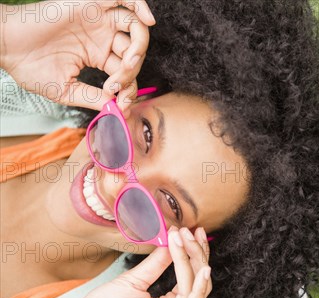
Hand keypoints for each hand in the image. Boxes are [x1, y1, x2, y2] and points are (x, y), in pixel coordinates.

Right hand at [0, 1, 155, 111]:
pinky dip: (140, 6)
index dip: (129, 89)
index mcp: (98, 56)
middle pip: (135, 52)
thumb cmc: (29, 66)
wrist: (5, 46)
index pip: (127, 73)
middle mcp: (103, 38)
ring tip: (126, 63)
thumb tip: (120, 109)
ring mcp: (99, 21)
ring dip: (139, 48)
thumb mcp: (67, 90)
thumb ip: (94, 98)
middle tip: (116, 85)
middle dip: (131, 73)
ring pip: (136, 28)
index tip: (121, 103)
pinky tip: (148, 21)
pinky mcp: (93, 5)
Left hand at [67, 226, 211, 297]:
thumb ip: (156, 264)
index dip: (193, 254)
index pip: (190, 279)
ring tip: (191, 243)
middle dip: (198, 256)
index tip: (191, 231)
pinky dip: (197, 288)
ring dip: (196, 265)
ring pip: (196, 293)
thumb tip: (172, 240)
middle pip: (198, 285)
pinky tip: (201, 270)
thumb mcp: (133, 280)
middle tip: (194, 233)